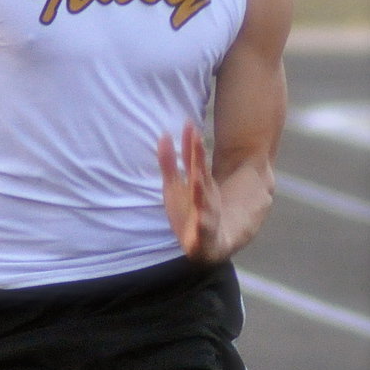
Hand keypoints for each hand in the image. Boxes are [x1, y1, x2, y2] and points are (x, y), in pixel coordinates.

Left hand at [157, 122, 226, 261]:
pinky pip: (204, 233)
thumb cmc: (189, 211)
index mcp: (197, 184)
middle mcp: (203, 197)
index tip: (189, 124)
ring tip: (196, 181)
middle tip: (197, 141)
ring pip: (204, 203)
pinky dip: (202, 230)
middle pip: (200, 176)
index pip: (195, 161)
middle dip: (198, 160)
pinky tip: (199, 225)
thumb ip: (170, 162)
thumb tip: (163, 134)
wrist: (206, 245)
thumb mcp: (175, 186)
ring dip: (201, 193)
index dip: (191, 144)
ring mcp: (205, 215)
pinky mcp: (204, 236)